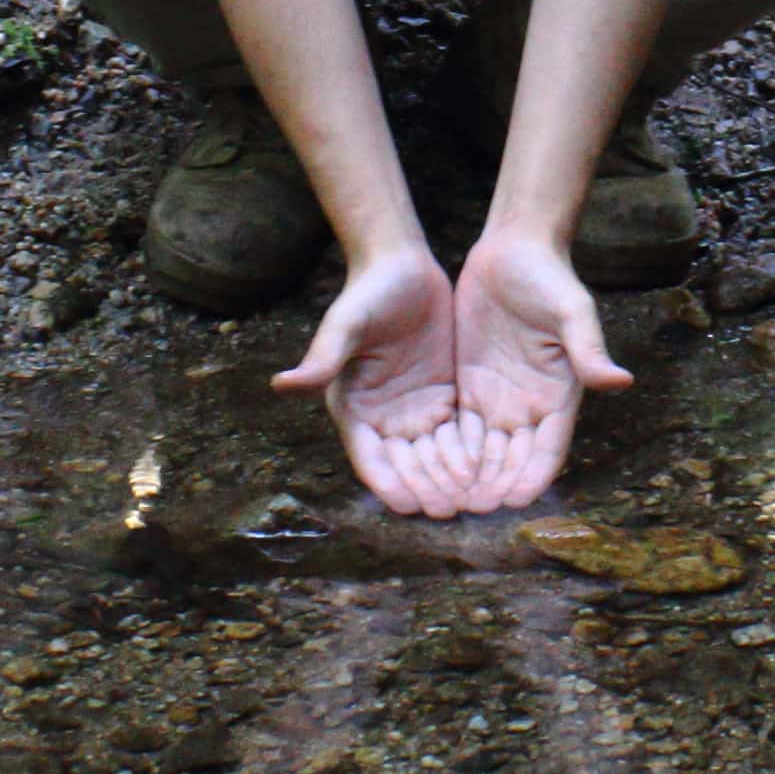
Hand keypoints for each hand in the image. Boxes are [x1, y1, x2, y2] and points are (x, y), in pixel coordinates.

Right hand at [271, 245, 479, 515]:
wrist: (401, 264)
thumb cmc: (367, 292)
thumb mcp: (346, 325)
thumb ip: (322, 359)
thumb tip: (281, 384)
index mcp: (354, 410)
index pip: (371, 460)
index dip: (389, 484)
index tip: (410, 505)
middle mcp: (384, 419)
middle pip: (407, 466)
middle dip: (427, 489)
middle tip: (453, 509)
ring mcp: (416, 410)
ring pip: (435, 457)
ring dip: (452, 479)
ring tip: (475, 498)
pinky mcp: (445, 397)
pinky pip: (458, 434)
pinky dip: (471, 453)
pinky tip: (492, 468)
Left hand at [434, 222, 635, 516]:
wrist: (513, 248)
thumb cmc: (550, 276)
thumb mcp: (572, 310)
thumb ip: (588, 349)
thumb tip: (620, 381)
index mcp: (559, 394)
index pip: (548, 447)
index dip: (533, 475)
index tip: (516, 501)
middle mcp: (528, 404)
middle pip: (513, 458)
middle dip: (496, 485)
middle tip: (474, 511)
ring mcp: (497, 397)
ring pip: (483, 450)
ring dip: (469, 476)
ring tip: (449, 501)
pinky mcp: (469, 385)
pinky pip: (458, 427)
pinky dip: (448, 451)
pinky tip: (429, 470)